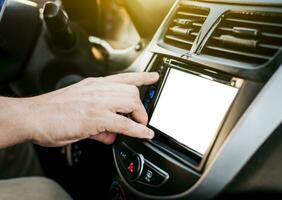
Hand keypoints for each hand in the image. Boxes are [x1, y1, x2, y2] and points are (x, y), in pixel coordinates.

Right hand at [21, 72, 158, 146]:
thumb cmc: (51, 112)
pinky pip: (124, 123)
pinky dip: (138, 130)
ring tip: (138, 126)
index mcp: (94, 85)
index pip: (124, 77)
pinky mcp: (96, 116)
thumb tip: (113, 135)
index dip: (142, 76)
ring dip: (138, 116)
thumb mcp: (79, 112)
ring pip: (131, 102)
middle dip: (139, 106)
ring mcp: (98, 102)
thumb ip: (100, 124)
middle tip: (138, 118)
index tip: (153, 76)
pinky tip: (144, 134)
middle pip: (132, 91)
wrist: (33, 116)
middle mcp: (98, 89)